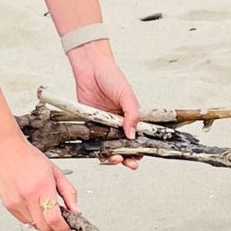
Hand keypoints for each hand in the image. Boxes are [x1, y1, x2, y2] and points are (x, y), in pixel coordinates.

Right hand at [0, 131, 77, 230]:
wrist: (5, 150)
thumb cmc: (29, 158)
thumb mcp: (56, 172)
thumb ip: (69, 192)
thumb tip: (76, 210)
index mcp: (42, 186)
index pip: (54, 218)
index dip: (63, 228)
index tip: (68, 229)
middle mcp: (28, 196)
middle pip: (45, 226)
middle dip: (55, 227)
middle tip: (59, 218)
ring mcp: (16, 202)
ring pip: (35, 225)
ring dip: (43, 222)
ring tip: (44, 206)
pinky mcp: (8, 206)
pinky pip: (24, 221)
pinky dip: (32, 218)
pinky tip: (33, 204)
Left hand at [71, 42, 141, 167]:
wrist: (90, 68)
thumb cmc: (110, 76)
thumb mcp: (126, 94)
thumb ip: (131, 114)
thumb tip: (132, 134)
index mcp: (131, 116)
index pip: (139, 137)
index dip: (140, 149)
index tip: (139, 157)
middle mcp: (119, 122)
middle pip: (126, 146)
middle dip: (129, 157)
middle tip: (129, 163)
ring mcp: (105, 125)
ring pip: (111, 147)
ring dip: (114, 156)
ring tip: (116, 158)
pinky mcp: (91, 124)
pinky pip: (95, 141)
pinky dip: (99, 150)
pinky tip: (102, 154)